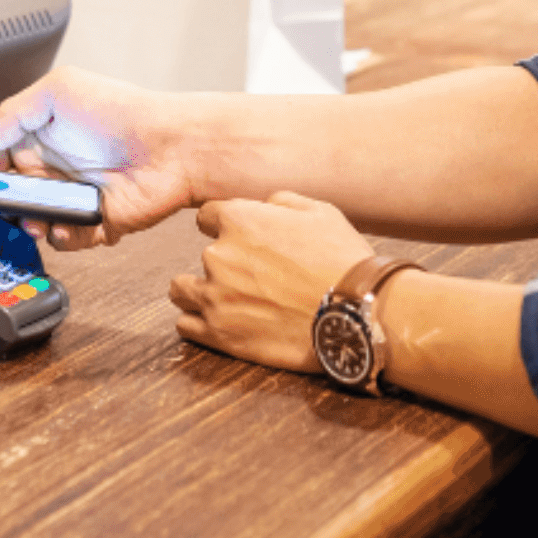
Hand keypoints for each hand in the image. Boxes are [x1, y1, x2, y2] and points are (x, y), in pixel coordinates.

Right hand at [0, 66, 196, 249]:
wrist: (171, 147)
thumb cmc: (122, 111)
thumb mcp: (58, 92)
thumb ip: (10, 114)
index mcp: (37, 133)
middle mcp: (51, 166)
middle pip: (6, 194)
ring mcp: (69, 196)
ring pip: (30, 220)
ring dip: (28, 222)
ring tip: (34, 216)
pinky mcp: (90, 222)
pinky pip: (63, 240)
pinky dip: (61, 237)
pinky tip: (65, 225)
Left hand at [168, 190, 371, 372]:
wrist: (356, 313)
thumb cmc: (341, 258)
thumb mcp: (318, 211)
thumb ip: (280, 201)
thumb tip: (264, 205)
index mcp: (237, 220)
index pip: (208, 216)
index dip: (225, 226)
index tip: (240, 238)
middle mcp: (218, 256)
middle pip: (202, 254)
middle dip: (221, 261)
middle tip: (249, 275)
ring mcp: (215, 298)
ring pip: (180, 291)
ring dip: (197, 291)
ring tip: (223, 299)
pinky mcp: (220, 336)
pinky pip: (187, 326)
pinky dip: (199, 323)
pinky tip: (220, 322)